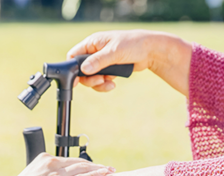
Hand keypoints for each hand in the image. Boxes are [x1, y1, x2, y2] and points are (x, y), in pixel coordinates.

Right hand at [2, 153, 113, 175]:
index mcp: (45, 160)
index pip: (69, 161)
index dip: (83, 164)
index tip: (94, 166)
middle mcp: (52, 164)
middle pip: (79, 162)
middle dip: (94, 165)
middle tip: (108, 167)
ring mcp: (56, 174)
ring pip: (83, 168)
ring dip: (98, 169)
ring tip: (110, 171)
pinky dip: (94, 175)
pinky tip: (104, 175)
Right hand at [68, 30, 191, 95]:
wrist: (151, 51)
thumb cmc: (133, 44)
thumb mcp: (114, 52)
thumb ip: (98, 61)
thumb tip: (83, 70)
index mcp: (92, 43)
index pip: (74, 56)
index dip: (72, 68)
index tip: (76, 80)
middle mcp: (94, 52)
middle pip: (81, 70)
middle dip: (89, 79)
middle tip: (99, 81)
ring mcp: (101, 62)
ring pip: (91, 78)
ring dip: (98, 84)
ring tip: (109, 84)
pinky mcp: (108, 70)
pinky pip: (100, 81)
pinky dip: (105, 85)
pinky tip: (113, 84)